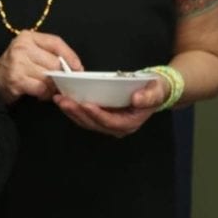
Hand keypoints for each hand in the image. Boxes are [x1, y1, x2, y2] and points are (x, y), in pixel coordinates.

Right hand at [0, 30, 82, 102]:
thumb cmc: (16, 65)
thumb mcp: (30, 51)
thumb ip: (49, 54)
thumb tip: (74, 67)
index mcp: (27, 37)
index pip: (55, 42)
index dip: (70, 55)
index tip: (78, 67)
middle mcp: (21, 48)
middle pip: (54, 62)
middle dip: (62, 75)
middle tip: (65, 82)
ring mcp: (18, 64)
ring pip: (49, 77)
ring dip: (54, 87)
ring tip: (51, 89)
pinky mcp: (16, 80)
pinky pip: (41, 88)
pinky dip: (45, 94)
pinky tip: (42, 94)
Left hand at [52, 75, 168, 137]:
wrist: (155, 91)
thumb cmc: (155, 90)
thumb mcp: (157, 90)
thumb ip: (149, 95)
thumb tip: (137, 99)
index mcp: (130, 123)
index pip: (111, 122)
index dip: (97, 115)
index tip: (85, 104)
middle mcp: (118, 127)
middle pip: (94, 124)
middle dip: (78, 113)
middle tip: (64, 102)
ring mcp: (108, 123)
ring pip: (87, 122)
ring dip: (72, 112)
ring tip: (60, 100)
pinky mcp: (101, 117)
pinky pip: (85, 117)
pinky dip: (74, 109)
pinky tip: (64, 100)